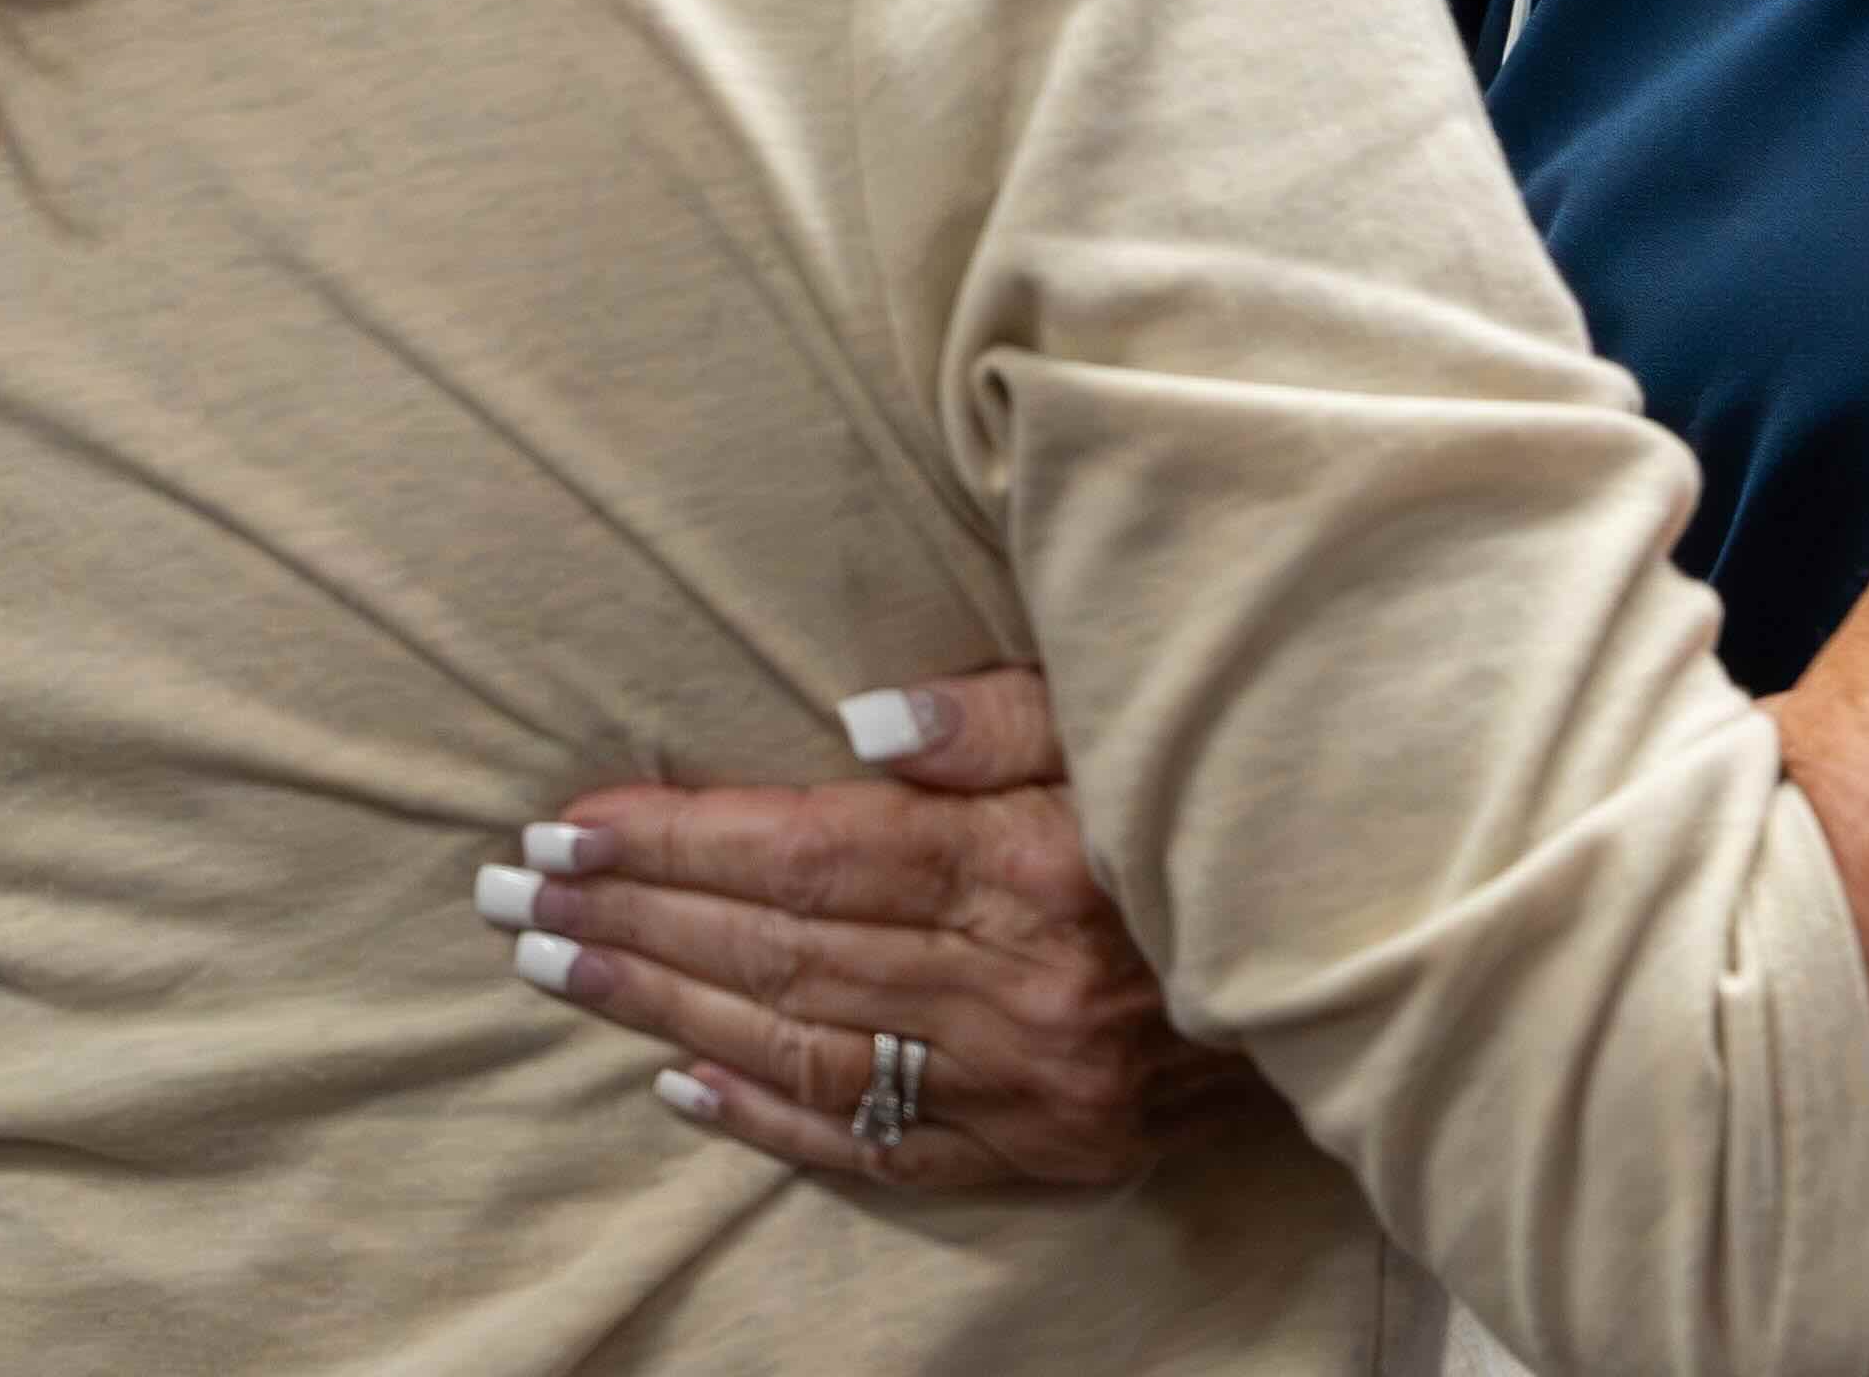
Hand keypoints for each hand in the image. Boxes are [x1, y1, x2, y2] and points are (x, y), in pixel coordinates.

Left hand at [484, 667, 1252, 1191]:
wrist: (1358, 947)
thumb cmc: (1222, 804)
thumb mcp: (1130, 719)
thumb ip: (998, 718)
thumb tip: (857, 722)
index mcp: (1033, 865)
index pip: (811, 854)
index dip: (678, 839)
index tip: (567, 824)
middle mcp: (1018, 985)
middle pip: (784, 951)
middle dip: (634, 917)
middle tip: (510, 896)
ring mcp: (1027, 1084)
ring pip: (809, 1047)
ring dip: (667, 1006)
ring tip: (556, 967)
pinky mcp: (1044, 1151)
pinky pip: (879, 1147)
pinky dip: (766, 1117)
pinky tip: (673, 1083)